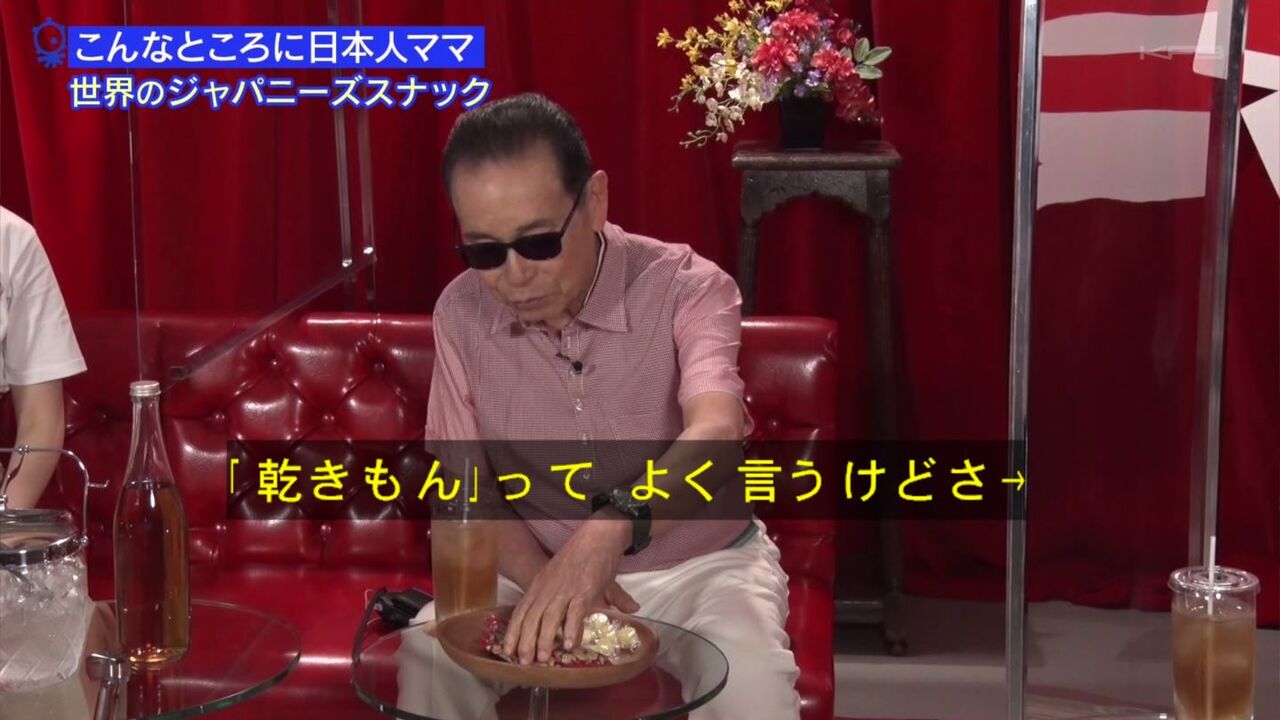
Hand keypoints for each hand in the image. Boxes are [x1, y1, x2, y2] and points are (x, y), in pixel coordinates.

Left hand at [502, 518, 639, 664]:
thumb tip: (580, 618)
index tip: (507, 650)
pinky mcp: (583, 590)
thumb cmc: (581, 557)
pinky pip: (575, 613)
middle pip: (531, 618)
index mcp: (539, 586)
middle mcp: (547, 589)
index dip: (513, 632)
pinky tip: (570, 644)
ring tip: (544, 658)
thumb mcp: (567, 579)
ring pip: (549, 618)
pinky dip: (572, 629)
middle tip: (524, 662)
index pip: (521, 612)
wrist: (597, 537)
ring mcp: (564, 590)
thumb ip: (567, 600)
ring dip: (545, 639)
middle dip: (525, 641)